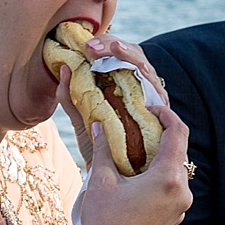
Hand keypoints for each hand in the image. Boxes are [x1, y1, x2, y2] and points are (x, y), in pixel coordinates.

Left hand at [55, 32, 169, 169]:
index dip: (105, 46)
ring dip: (129, 54)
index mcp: (122, 87)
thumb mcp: (80, 121)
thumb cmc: (99, 149)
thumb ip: (70, 98)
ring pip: (145, 66)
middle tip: (92, 47)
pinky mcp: (162, 112)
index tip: (85, 46)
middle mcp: (139, 89)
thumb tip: (61, 68)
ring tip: (113, 48)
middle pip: (134, 56)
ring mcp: (153, 99)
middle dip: (114, 46)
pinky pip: (156, 88)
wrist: (111, 179)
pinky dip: (145, 75)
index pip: (119, 56)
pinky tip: (133, 67)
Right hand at [72, 108, 192, 224]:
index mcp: (168, 179)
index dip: (166, 114)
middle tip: (138, 123)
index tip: (149, 107)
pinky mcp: (174, 218)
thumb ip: (105, 147)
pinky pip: (172, 187)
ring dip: (159, 155)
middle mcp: (182, 192)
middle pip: (179, 151)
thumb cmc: (102, 223)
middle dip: (160, 134)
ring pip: (176, 170)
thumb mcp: (102, 180)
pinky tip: (137, 173)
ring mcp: (181, 207)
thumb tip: (102, 123)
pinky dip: (159, 174)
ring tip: (134, 146)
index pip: (178, 133)